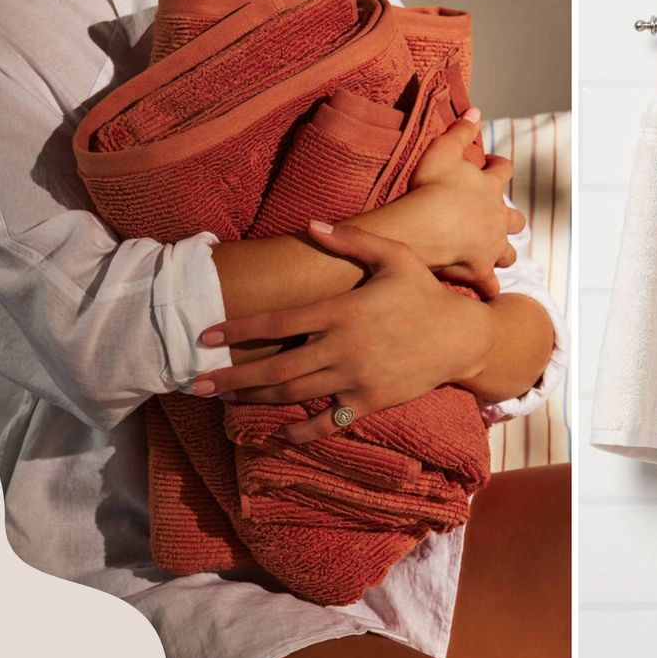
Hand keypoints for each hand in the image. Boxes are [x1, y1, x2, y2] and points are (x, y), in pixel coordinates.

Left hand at [192, 223, 493, 442]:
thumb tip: (311, 224)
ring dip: (255, 398)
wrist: (460, 337)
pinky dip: (299, 431)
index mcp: (342, 310)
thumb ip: (351, 240)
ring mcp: (355, 379)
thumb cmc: (424, 293)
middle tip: (196, 384)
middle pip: (275, 367)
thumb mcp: (393, 256)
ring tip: (224, 400)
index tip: (204, 337)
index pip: (278, 322)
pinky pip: (327, 422)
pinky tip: (277, 433)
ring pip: (294, 394)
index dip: (237, 330)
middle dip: (232, 377)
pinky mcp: (368, 402)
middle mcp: (342, 348)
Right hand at [392, 108, 524, 296]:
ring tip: (493, 254)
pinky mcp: (480, 271)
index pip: (504, 171)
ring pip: (508, 253)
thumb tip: (476, 109)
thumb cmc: (432, 187)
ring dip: (502, 253)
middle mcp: (498, 218)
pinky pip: (489, 285)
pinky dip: (488, 289)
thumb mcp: (444, 150)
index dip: (500, 166)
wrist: (426, 226)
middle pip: (515, 219)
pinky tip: (485, 292)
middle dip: (510, 219)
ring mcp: (491, 247)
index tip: (494, 164)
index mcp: (490, 188)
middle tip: (498, 218)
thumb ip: (461, 129)